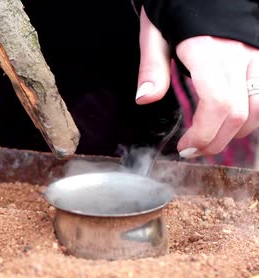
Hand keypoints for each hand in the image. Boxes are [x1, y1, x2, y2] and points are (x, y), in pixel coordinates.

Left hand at [135, 8, 258, 158]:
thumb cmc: (175, 8)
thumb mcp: (154, 35)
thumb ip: (152, 68)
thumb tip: (144, 99)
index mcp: (207, 51)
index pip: (218, 103)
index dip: (204, 134)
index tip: (184, 147)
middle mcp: (237, 54)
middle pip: (239, 113)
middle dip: (216, 141)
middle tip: (193, 150)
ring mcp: (256, 54)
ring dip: (237, 132)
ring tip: (212, 139)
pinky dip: (252, 115)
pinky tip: (230, 121)